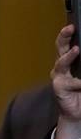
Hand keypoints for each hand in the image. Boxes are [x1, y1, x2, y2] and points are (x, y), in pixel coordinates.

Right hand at [51, 24, 80, 138]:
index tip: (73, 25)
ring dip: (69, 56)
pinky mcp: (59, 87)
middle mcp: (62, 66)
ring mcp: (59, 76)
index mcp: (70, 60)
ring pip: (62, 62)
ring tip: (77, 50)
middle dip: (64, 37)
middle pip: (60, 47)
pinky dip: (79, 82)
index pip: (68, 43)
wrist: (77, 113)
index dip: (68, 33)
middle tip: (70, 28)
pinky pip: (71, 82)